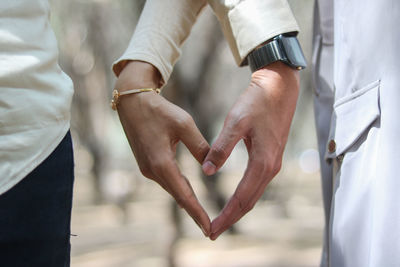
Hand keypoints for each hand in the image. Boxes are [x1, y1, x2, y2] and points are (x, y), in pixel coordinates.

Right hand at [115, 61, 210, 235]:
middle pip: (177, 196)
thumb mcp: (184, 125)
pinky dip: (179, 189)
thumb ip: (199, 147)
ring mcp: (147, 168)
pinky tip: (188, 194)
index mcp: (161, 163)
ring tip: (201, 216)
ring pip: (172, 189)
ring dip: (186, 201)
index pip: (183, 194)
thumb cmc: (160, 110)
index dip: (196, 213)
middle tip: (209, 229)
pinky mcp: (146, 164)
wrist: (133, 102)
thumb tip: (211, 167)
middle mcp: (152, 170)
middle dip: (193, 212)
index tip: (207, 228)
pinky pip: (166, 180)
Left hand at [202, 62, 299, 239]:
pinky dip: (244, 196)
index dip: (226, 216)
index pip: (242, 199)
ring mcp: (273, 163)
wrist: (279, 87)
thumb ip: (222, 147)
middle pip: (249, 202)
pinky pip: (256, 184)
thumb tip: (208, 171)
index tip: (211, 230)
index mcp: (263, 163)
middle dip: (231, 218)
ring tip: (221, 220)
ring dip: (237, 209)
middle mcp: (271, 168)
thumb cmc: (257, 102)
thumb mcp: (236, 122)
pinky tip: (234, 199)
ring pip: (253, 195)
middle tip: (212, 232)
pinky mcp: (270, 157)